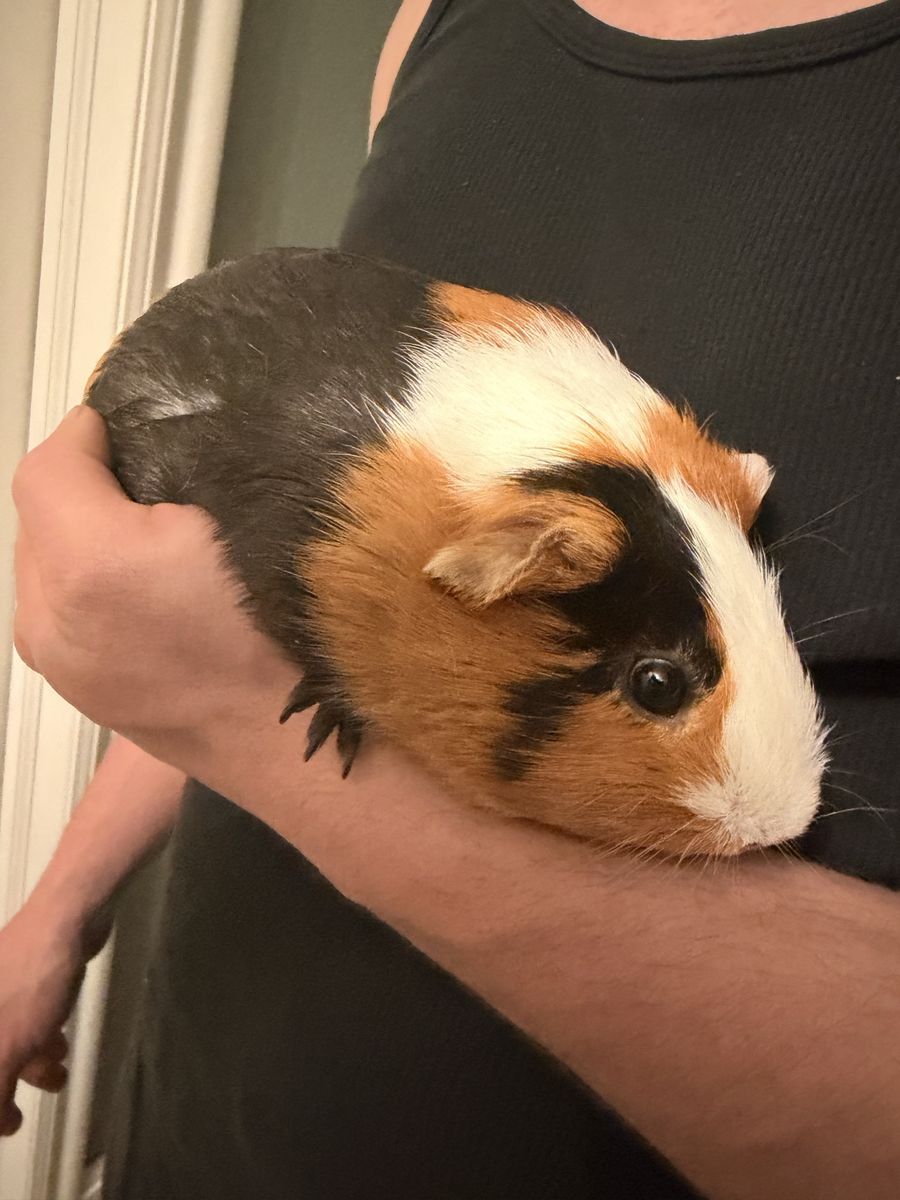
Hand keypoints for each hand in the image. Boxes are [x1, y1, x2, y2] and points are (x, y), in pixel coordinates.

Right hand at [0, 903, 109, 1136]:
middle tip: (18, 1114)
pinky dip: (38, 1039)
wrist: (67, 920)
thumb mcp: (5, 1048)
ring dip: (28, 1066)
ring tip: (55, 1075)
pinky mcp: (23, 981)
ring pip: (6, 1042)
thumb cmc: (29, 985)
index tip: (6, 1123)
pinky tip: (60, 1046)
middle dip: (3, 1087)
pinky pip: (24, 1021)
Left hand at [12, 407, 296, 765]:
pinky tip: (148, 595)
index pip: (57, 459)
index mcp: (93, 563)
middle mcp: (51, 615)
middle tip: (162, 492)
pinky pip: (58, 608)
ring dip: (85, 537)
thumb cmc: (287, 629)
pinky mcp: (71, 688)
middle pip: (42, 511)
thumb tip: (150, 445)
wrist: (295, 743)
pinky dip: (89, 584)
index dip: (99, 431)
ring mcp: (56, 659)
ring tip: (155, 546)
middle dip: (91, 487)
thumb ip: (181, 465)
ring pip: (45, 561)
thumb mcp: (246, 520)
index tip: (145, 428)